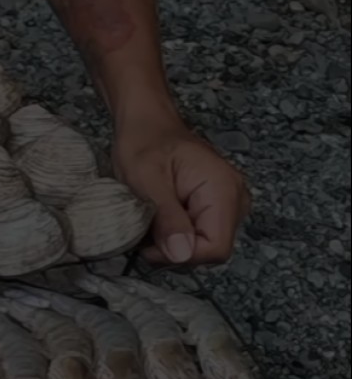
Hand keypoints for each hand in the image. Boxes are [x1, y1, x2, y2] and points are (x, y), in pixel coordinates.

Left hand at [113, 122, 250, 265]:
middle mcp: (234, 198)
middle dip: (176, 249)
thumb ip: (167, 218)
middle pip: (212, 251)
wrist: (146, 123)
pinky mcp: (216, 207)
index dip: (182, 255)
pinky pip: (199, 235)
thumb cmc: (143, 142)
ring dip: (174, 242)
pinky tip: (161, 218)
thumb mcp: (147, 181)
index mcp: (223, 190)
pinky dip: (176, 234)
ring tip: (154, 218)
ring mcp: (228, 204)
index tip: (152, 244)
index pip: (216, 248)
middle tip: (148, 227)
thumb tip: (182, 254)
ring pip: (204, 246)